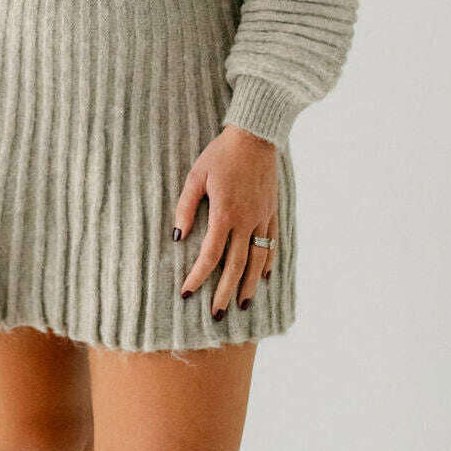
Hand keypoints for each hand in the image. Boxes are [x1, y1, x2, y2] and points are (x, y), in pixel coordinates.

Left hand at [174, 126, 279, 317]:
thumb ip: (186, 207)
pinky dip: (267, 263)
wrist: (255, 136)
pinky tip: (263, 278)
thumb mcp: (195, 176)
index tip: (188, 293)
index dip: (198, 276)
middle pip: (235, 266)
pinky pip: (271, 244)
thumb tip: (178, 237)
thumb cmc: (220, 154)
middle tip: (216, 315)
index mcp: (225, 213)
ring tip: (242, 305)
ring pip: (257, 260)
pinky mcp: (272, 212)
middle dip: (225, 293)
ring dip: (249, 285)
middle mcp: (246, 220)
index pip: (210, 255)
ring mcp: (262, 217)